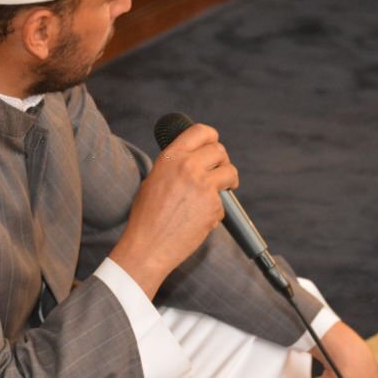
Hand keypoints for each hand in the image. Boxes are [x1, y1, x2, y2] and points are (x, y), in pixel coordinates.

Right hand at [109, 123, 238, 298]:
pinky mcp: (214, 206)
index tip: (214, 144)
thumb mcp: (154, 179)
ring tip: (220, 191)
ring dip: (228, 181)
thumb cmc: (147, 216)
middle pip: (219, 151)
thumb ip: (175, 165)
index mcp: (171, 157)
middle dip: (222, 161)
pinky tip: (199, 219)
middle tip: (219, 172)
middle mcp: (188, 166)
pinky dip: (216, 210)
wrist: (148, 246)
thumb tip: (196, 158)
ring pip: (230, 173)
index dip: (212, 137)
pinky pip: (224, 202)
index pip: (201, 132)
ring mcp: (204, 186)